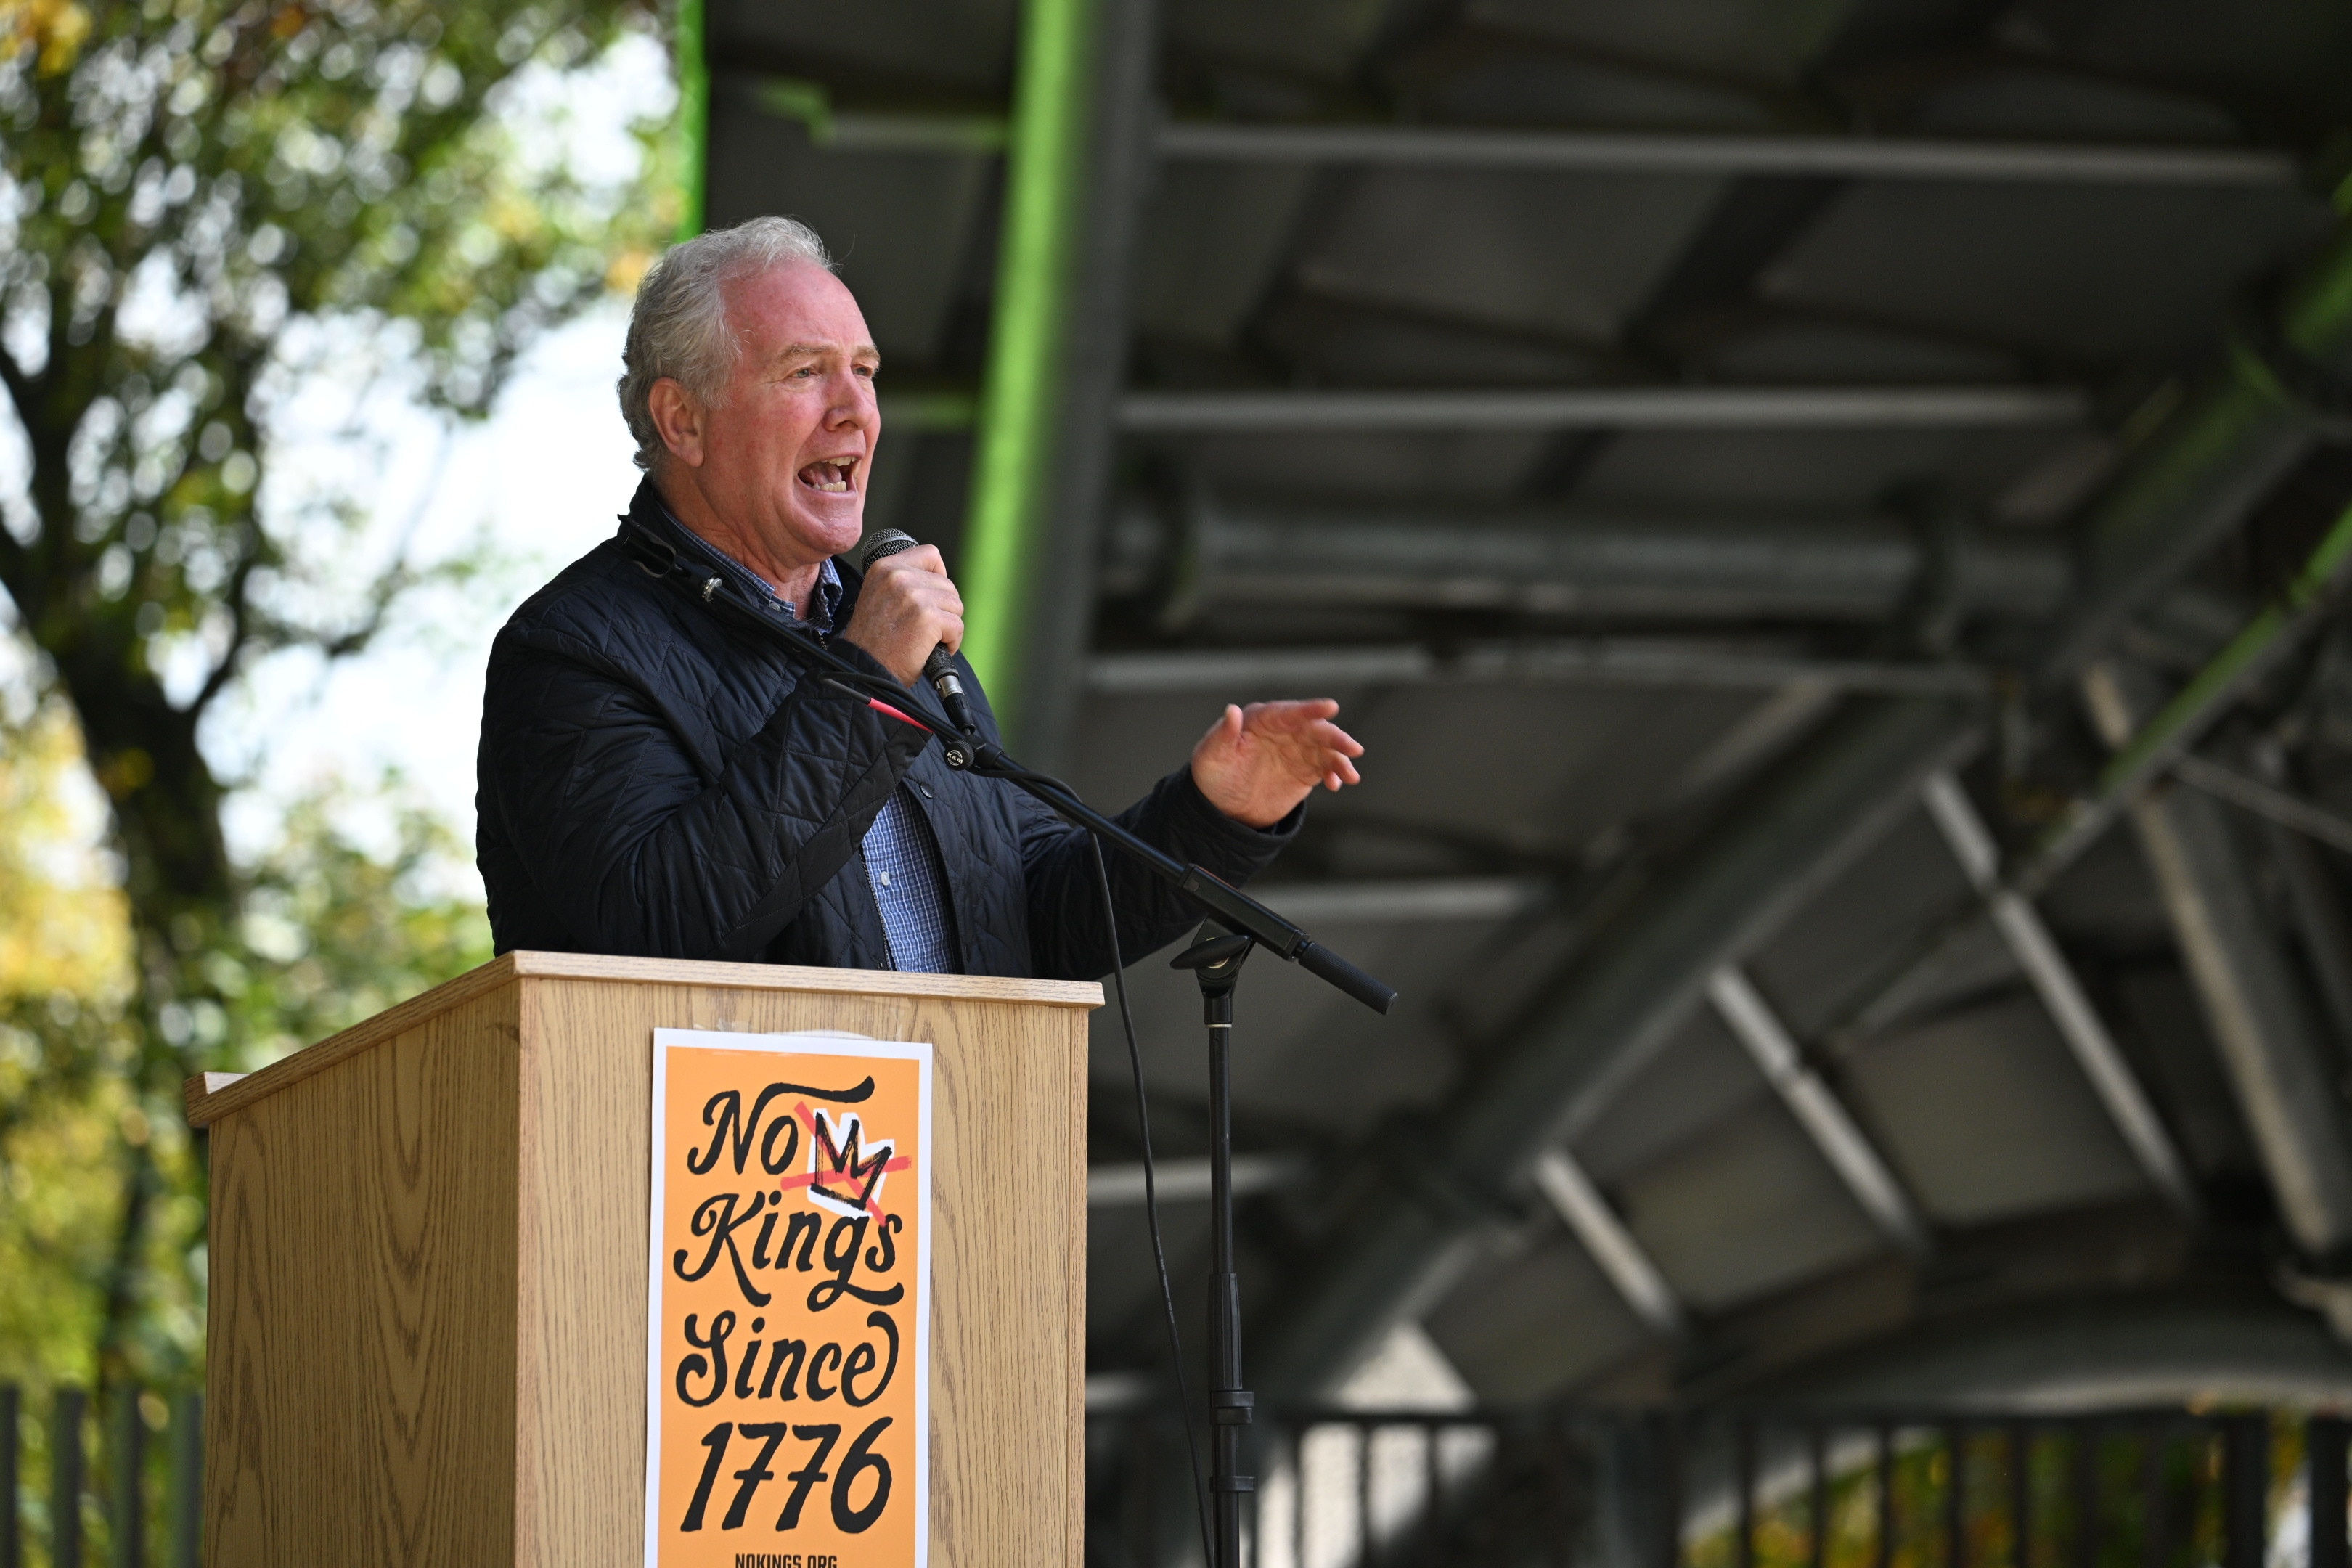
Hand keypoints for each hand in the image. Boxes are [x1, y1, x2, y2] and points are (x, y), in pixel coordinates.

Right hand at [841, 545, 962, 685]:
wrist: (865, 670)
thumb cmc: (874, 641)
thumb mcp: (880, 596)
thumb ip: (904, 582)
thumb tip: (938, 580)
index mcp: (885, 567)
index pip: (930, 554)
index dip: (938, 575)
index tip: (932, 596)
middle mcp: (899, 576)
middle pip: (948, 584)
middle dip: (943, 609)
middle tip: (923, 628)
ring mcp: (914, 595)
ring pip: (956, 605)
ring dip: (947, 626)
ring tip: (925, 639)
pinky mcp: (928, 617)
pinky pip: (957, 626)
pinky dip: (951, 642)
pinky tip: (931, 649)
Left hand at [1189, 700, 1364, 828]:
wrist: (1222, 809)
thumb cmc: (1212, 777)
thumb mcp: (1210, 757)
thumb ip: (1222, 734)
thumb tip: (1231, 710)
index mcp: (1260, 720)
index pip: (1287, 712)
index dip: (1309, 709)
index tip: (1331, 707)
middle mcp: (1282, 731)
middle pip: (1313, 729)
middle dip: (1334, 738)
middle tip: (1351, 748)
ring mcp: (1296, 751)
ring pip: (1324, 749)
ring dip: (1340, 759)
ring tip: (1351, 775)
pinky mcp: (1304, 770)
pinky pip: (1325, 768)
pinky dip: (1335, 774)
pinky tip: (1338, 783)